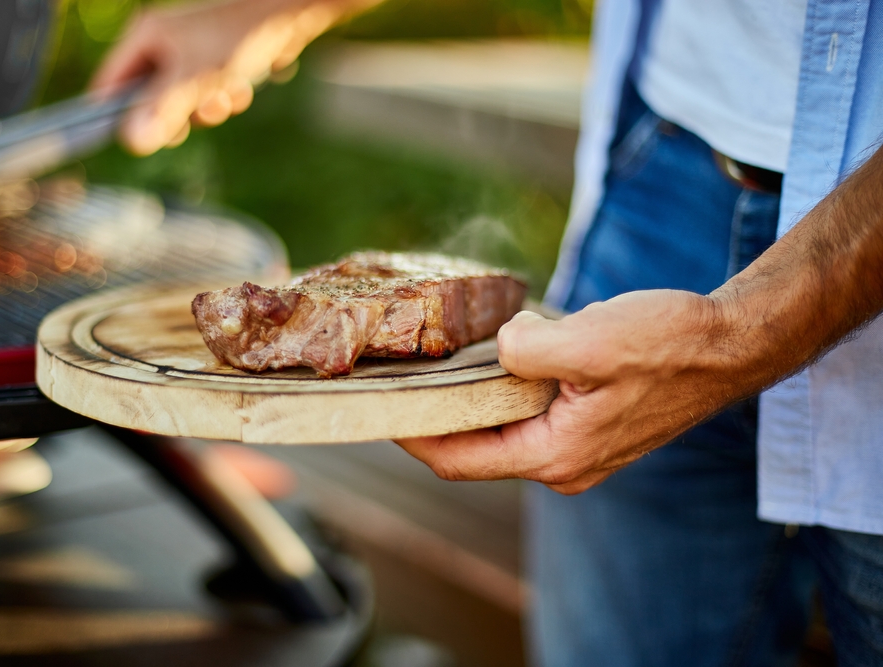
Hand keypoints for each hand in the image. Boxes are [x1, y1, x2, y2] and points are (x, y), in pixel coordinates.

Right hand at [90, 0, 341, 154]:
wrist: (285, 18)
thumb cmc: (238, 38)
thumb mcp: (196, 80)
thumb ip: (163, 110)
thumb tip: (131, 142)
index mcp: (143, 37)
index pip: (109, 85)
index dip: (114, 116)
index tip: (131, 142)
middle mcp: (159, 44)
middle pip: (147, 102)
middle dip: (177, 115)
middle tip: (196, 113)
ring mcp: (185, 55)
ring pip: (182, 104)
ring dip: (207, 110)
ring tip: (225, 96)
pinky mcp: (210, 64)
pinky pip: (205, 97)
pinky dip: (223, 100)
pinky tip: (241, 88)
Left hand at [398, 291, 739, 493]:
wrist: (729, 346)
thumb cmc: (670, 346)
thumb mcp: (591, 341)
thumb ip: (527, 351)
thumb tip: (501, 345)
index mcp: (555, 456)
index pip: (459, 461)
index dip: (413, 437)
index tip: (378, 409)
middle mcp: (562, 463)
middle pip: (476, 449)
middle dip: (435, 417)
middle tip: (398, 378)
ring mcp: (577, 448)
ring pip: (502, 428)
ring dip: (472, 399)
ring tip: (435, 364)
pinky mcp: (588, 425)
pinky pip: (529, 413)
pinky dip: (505, 389)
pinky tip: (493, 355)